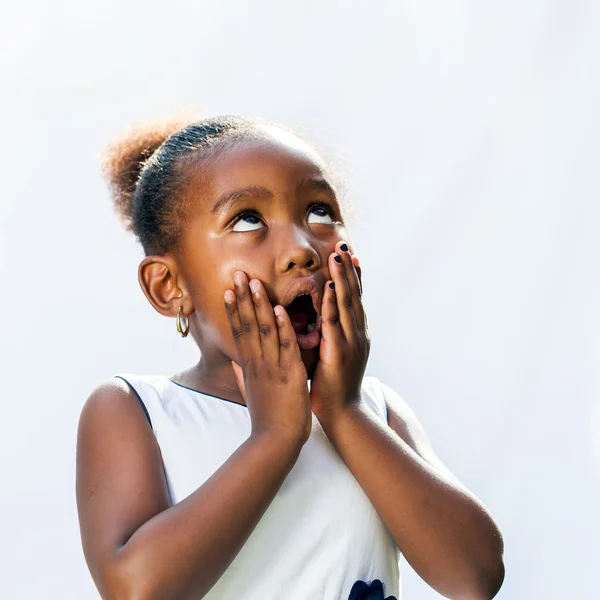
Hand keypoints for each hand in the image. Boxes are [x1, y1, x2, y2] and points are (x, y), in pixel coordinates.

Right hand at [225, 271, 311, 445]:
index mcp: (250, 367)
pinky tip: (280, 309)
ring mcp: (272, 367)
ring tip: (255, 283)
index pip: (239, 332)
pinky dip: (282, 327)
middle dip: (243, 298)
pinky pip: (286, 346)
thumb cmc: (265, 419)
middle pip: (248, 325)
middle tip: (238, 274)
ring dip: (260, 305)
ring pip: (264, 331)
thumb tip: (235, 362)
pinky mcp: (289, 374)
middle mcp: (258, 363)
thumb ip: (242, 374)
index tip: (228, 290)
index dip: (234, 310)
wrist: (274, 442)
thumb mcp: (250, 393)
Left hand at [310, 241, 369, 421]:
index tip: (349, 254)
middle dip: (348, 268)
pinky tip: (331, 286)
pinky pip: (335, 322)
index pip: (355, 298)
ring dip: (342, 278)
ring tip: (337, 255)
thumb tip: (324, 323)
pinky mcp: (340, 351)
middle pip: (353, 294)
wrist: (343, 413)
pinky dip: (334, 303)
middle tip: (343, 244)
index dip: (353, 275)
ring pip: (347, 303)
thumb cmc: (334, 386)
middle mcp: (358, 333)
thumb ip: (331, 336)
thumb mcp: (335, 355)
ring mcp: (351, 341)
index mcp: (356, 333)